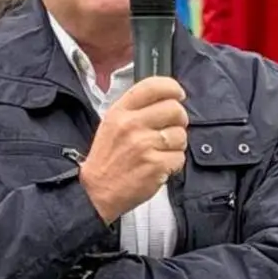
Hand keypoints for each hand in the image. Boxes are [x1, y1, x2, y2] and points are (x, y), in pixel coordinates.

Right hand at [79, 76, 188, 223]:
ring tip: (160, 152)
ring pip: (181, 135)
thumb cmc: (107, 158)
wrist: (96, 191)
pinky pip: (180, 157)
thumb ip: (135, 109)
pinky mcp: (155, 165)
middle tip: (170, 129)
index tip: (178, 95)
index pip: (153, 86)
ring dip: (176, 145)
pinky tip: (159, 167)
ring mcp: (144, 145)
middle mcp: (131, 124)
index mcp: (120, 111)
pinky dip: (174, 164)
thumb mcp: (111, 124)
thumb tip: (167, 99)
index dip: (172, 88)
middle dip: (179, 120)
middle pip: (175, 109)